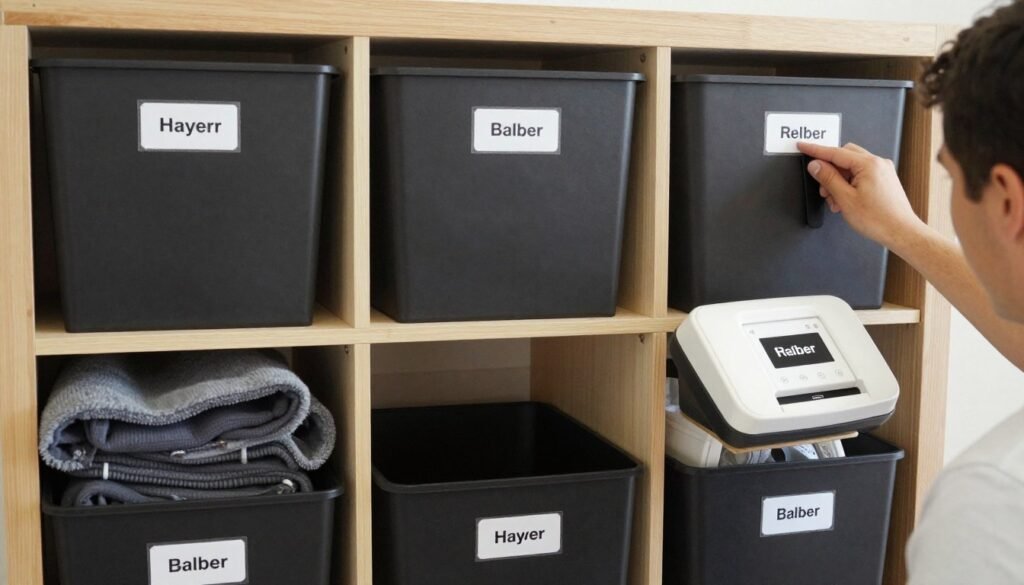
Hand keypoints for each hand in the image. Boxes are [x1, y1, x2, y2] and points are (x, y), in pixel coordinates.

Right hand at [798, 141, 925, 252]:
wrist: (901, 232)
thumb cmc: (878, 219)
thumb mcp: (845, 199)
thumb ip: (828, 178)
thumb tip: (816, 165)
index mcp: (868, 164)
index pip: (835, 152)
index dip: (816, 150)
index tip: (803, 146)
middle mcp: (877, 163)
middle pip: (844, 157)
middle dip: (829, 170)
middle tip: (822, 187)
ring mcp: (883, 171)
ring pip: (852, 167)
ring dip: (839, 180)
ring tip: (835, 200)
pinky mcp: (884, 179)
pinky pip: (862, 174)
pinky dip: (850, 183)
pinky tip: (845, 200)